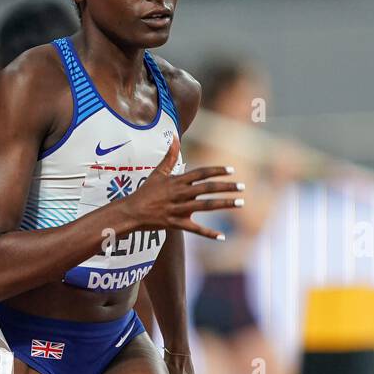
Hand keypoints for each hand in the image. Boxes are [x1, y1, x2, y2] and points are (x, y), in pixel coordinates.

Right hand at [117, 136, 243, 240]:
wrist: (131, 212)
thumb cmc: (145, 192)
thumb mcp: (157, 173)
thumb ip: (169, 156)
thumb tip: (174, 136)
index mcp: (177, 181)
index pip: (201, 173)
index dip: (217, 171)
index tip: (231, 170)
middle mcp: (180, 194)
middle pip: (207, 188)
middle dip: (226, 187)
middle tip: (242, 186)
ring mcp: (178, 209)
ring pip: (205, 206)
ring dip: (224, 204)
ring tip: (240, 203)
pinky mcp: (176, 224)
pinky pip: (195, 229)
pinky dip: (208, 234)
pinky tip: (222, 236)